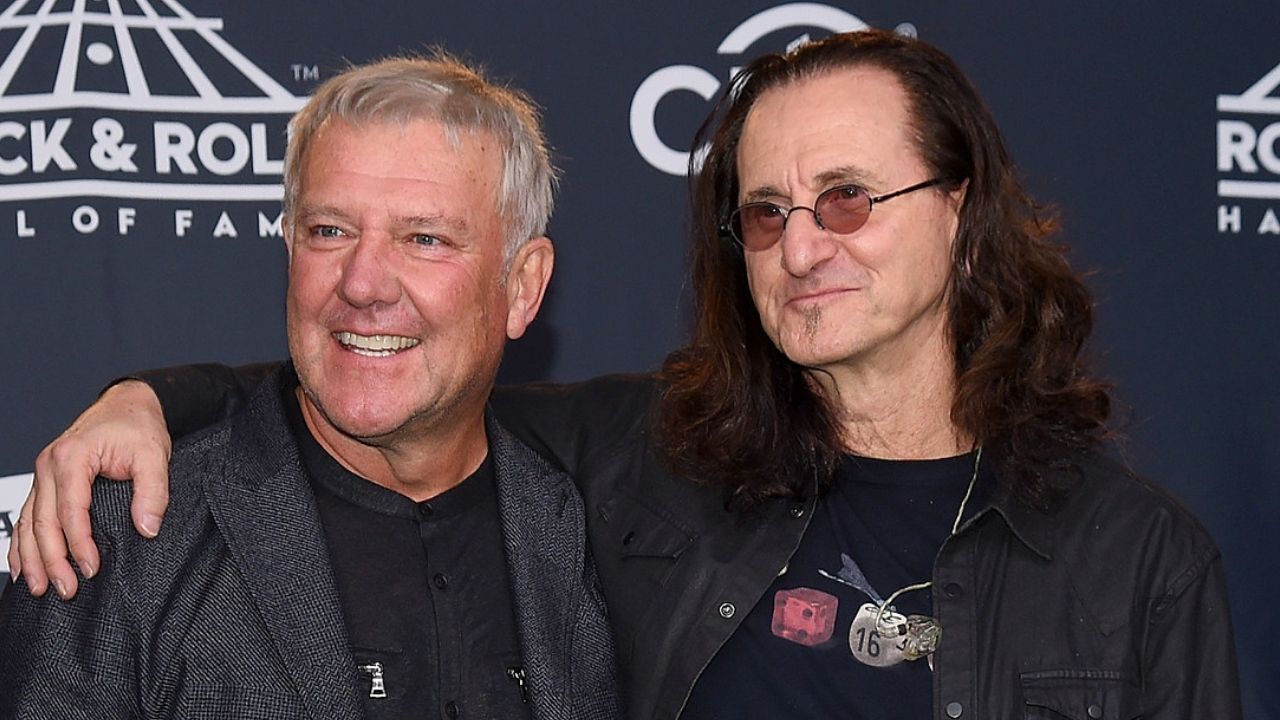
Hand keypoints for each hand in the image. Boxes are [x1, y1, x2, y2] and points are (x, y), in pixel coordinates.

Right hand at [8, 380, 171, 598]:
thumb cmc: (138, 425)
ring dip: (32, 558)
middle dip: (51, 560)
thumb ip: (153, 492)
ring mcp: (43, 473)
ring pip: (27, 522)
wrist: (128, 403)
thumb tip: (147, 528)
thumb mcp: (154, 454)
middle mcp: (49, 465)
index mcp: (72, 457)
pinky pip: (26, 515)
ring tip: (40, 588)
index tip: (91, 569)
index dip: (78, 544)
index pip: (70, 511)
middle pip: (42, 522)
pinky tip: (23, 565)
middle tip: (65, 590)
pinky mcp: (46, 480)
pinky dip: (21, 543)